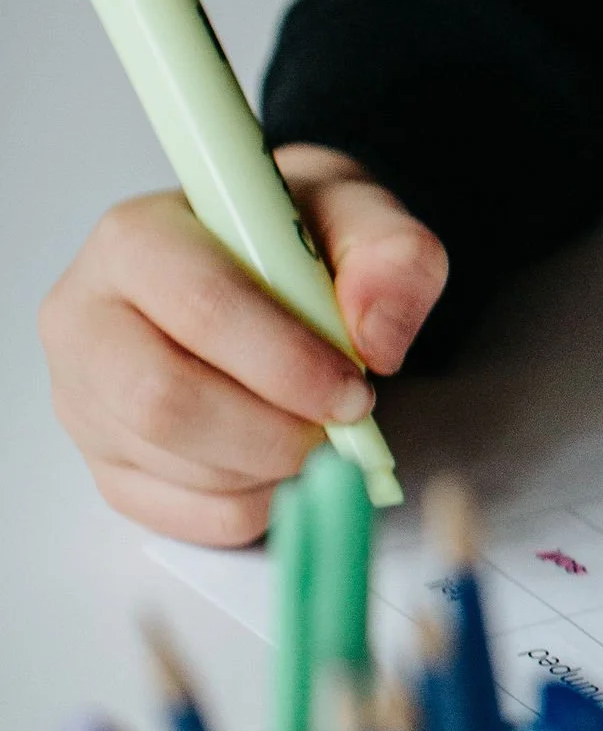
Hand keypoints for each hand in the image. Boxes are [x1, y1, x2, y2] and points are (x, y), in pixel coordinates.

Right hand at [40, 148, 446, 543]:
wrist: (263, 266)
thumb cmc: (295, 240)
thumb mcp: (358, 215)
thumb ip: (391, 255)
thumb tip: (376, 338)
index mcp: (135, 239)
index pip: (200, 308)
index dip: (287, 363)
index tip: (353, 390)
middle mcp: (85, 319)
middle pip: (166, 401)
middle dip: (274, 432)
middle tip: (339, 428)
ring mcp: (83, 400)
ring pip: (177, 465)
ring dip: (272, 469)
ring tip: (316, 433)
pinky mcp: (106, 466)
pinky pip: (183, 514)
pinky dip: (255, 505)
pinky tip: (283, 463)